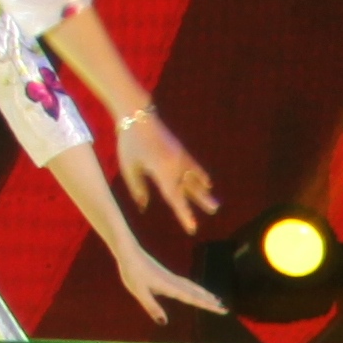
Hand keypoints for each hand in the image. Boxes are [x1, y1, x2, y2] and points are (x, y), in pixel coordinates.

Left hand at [112, 239, 217, 324]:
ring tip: (215, 298)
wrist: (128, 252)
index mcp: (170, 287)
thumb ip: (152, 307)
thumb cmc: (132, 272)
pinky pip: (184, 282)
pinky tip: (193, 289)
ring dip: (203, 293)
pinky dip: (193, 287)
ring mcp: (170, 277)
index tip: (222, 309)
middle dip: (209, 301)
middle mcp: (173, 282)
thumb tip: (164, 322)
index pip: (192, 298)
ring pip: (191, 286)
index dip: (207, 305)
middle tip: (224, 307)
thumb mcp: (140, 292)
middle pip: (195, 292)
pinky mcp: (165, 274)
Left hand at [118, 112, 214, 228]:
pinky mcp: (181, 150)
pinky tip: (207, 183)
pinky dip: (200, 175)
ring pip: (194, 179)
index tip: (193, 228)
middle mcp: (175, 166)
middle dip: (200, 202)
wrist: (137, 115)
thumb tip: (144, 206)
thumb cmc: (129, 142)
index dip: (183, 214)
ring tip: (214, 206)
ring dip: (203, 192)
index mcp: (162, 171)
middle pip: (189, 189)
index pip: (174, 197)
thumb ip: (137, 187)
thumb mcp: (128, 166)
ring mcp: (180, 157)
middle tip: (213, 213)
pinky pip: (193, 166)